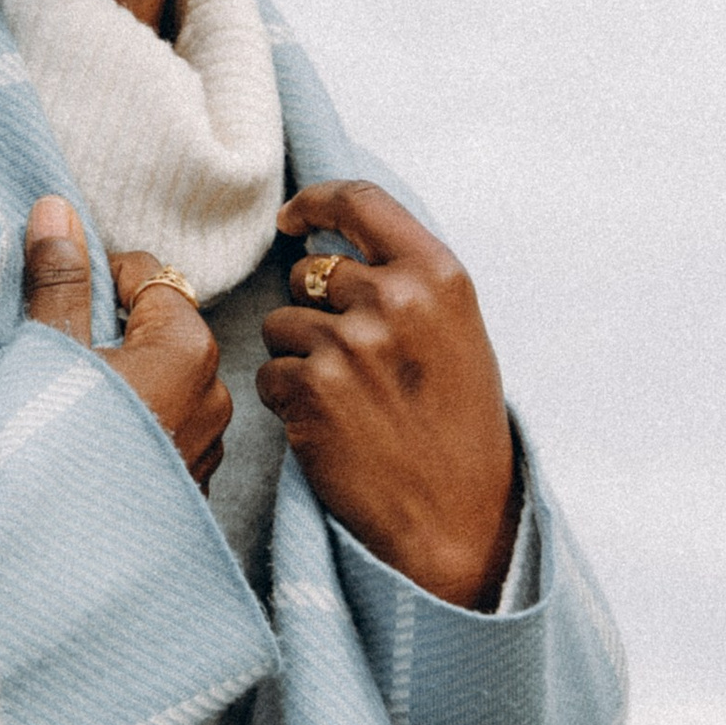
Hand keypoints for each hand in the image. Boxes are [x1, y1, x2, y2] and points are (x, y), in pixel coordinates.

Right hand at [23, 195, 231, 487]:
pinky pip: (165, 433)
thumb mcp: (46, 350)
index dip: (96, 279)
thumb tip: (58, 208)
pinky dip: (133, 427)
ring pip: (165, 383)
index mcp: (186, 346)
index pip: (147, 274)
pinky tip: (91, 448)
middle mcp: (214, 394)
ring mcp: (206, 449)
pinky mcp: (188, 491)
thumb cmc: (50, 448)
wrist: (53, 565)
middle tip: (60, 359)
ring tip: (72, 408)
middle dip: (112, 331)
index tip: (60, 306)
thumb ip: (58, 279)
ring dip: (124, 382)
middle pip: (160, 328)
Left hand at [258, 180, 518, 607]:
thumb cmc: (458, 432)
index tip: (292, 217)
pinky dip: (285, 399)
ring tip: (348, 404)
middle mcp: (395, 299)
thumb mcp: (455, 337)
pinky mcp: (312, 388)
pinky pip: (267, 372)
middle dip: (313, 311)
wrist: (457, 523)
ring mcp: (351, 343)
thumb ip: (405, 284)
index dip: (316, 202)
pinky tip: (328, 429)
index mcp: (438, 277)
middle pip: (307, 272)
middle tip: (353, 366)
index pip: (360, 201)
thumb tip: (327, 244)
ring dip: (298, 358)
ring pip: (280, 322)